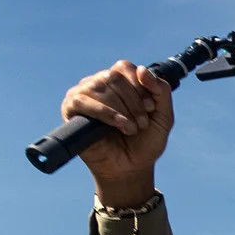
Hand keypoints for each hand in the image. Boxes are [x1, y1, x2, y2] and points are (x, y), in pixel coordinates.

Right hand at [61, 61, 172, 206]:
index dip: (140, 85)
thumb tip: (142, 70)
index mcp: (118, 81)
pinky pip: (83, 101)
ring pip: (100, 87)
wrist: (131, 167)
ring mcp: (82, 94)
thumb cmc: (145, 141)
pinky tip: (120, 126)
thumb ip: (161, 91)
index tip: (151, 107)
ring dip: (122, 110)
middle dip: (134, 102)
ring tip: (131, 129)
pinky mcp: (71, 109)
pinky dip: (107, 114)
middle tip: (142, 123)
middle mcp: (98, 84)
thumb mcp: (163, 116)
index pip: (124, 67)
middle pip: (113, 77)